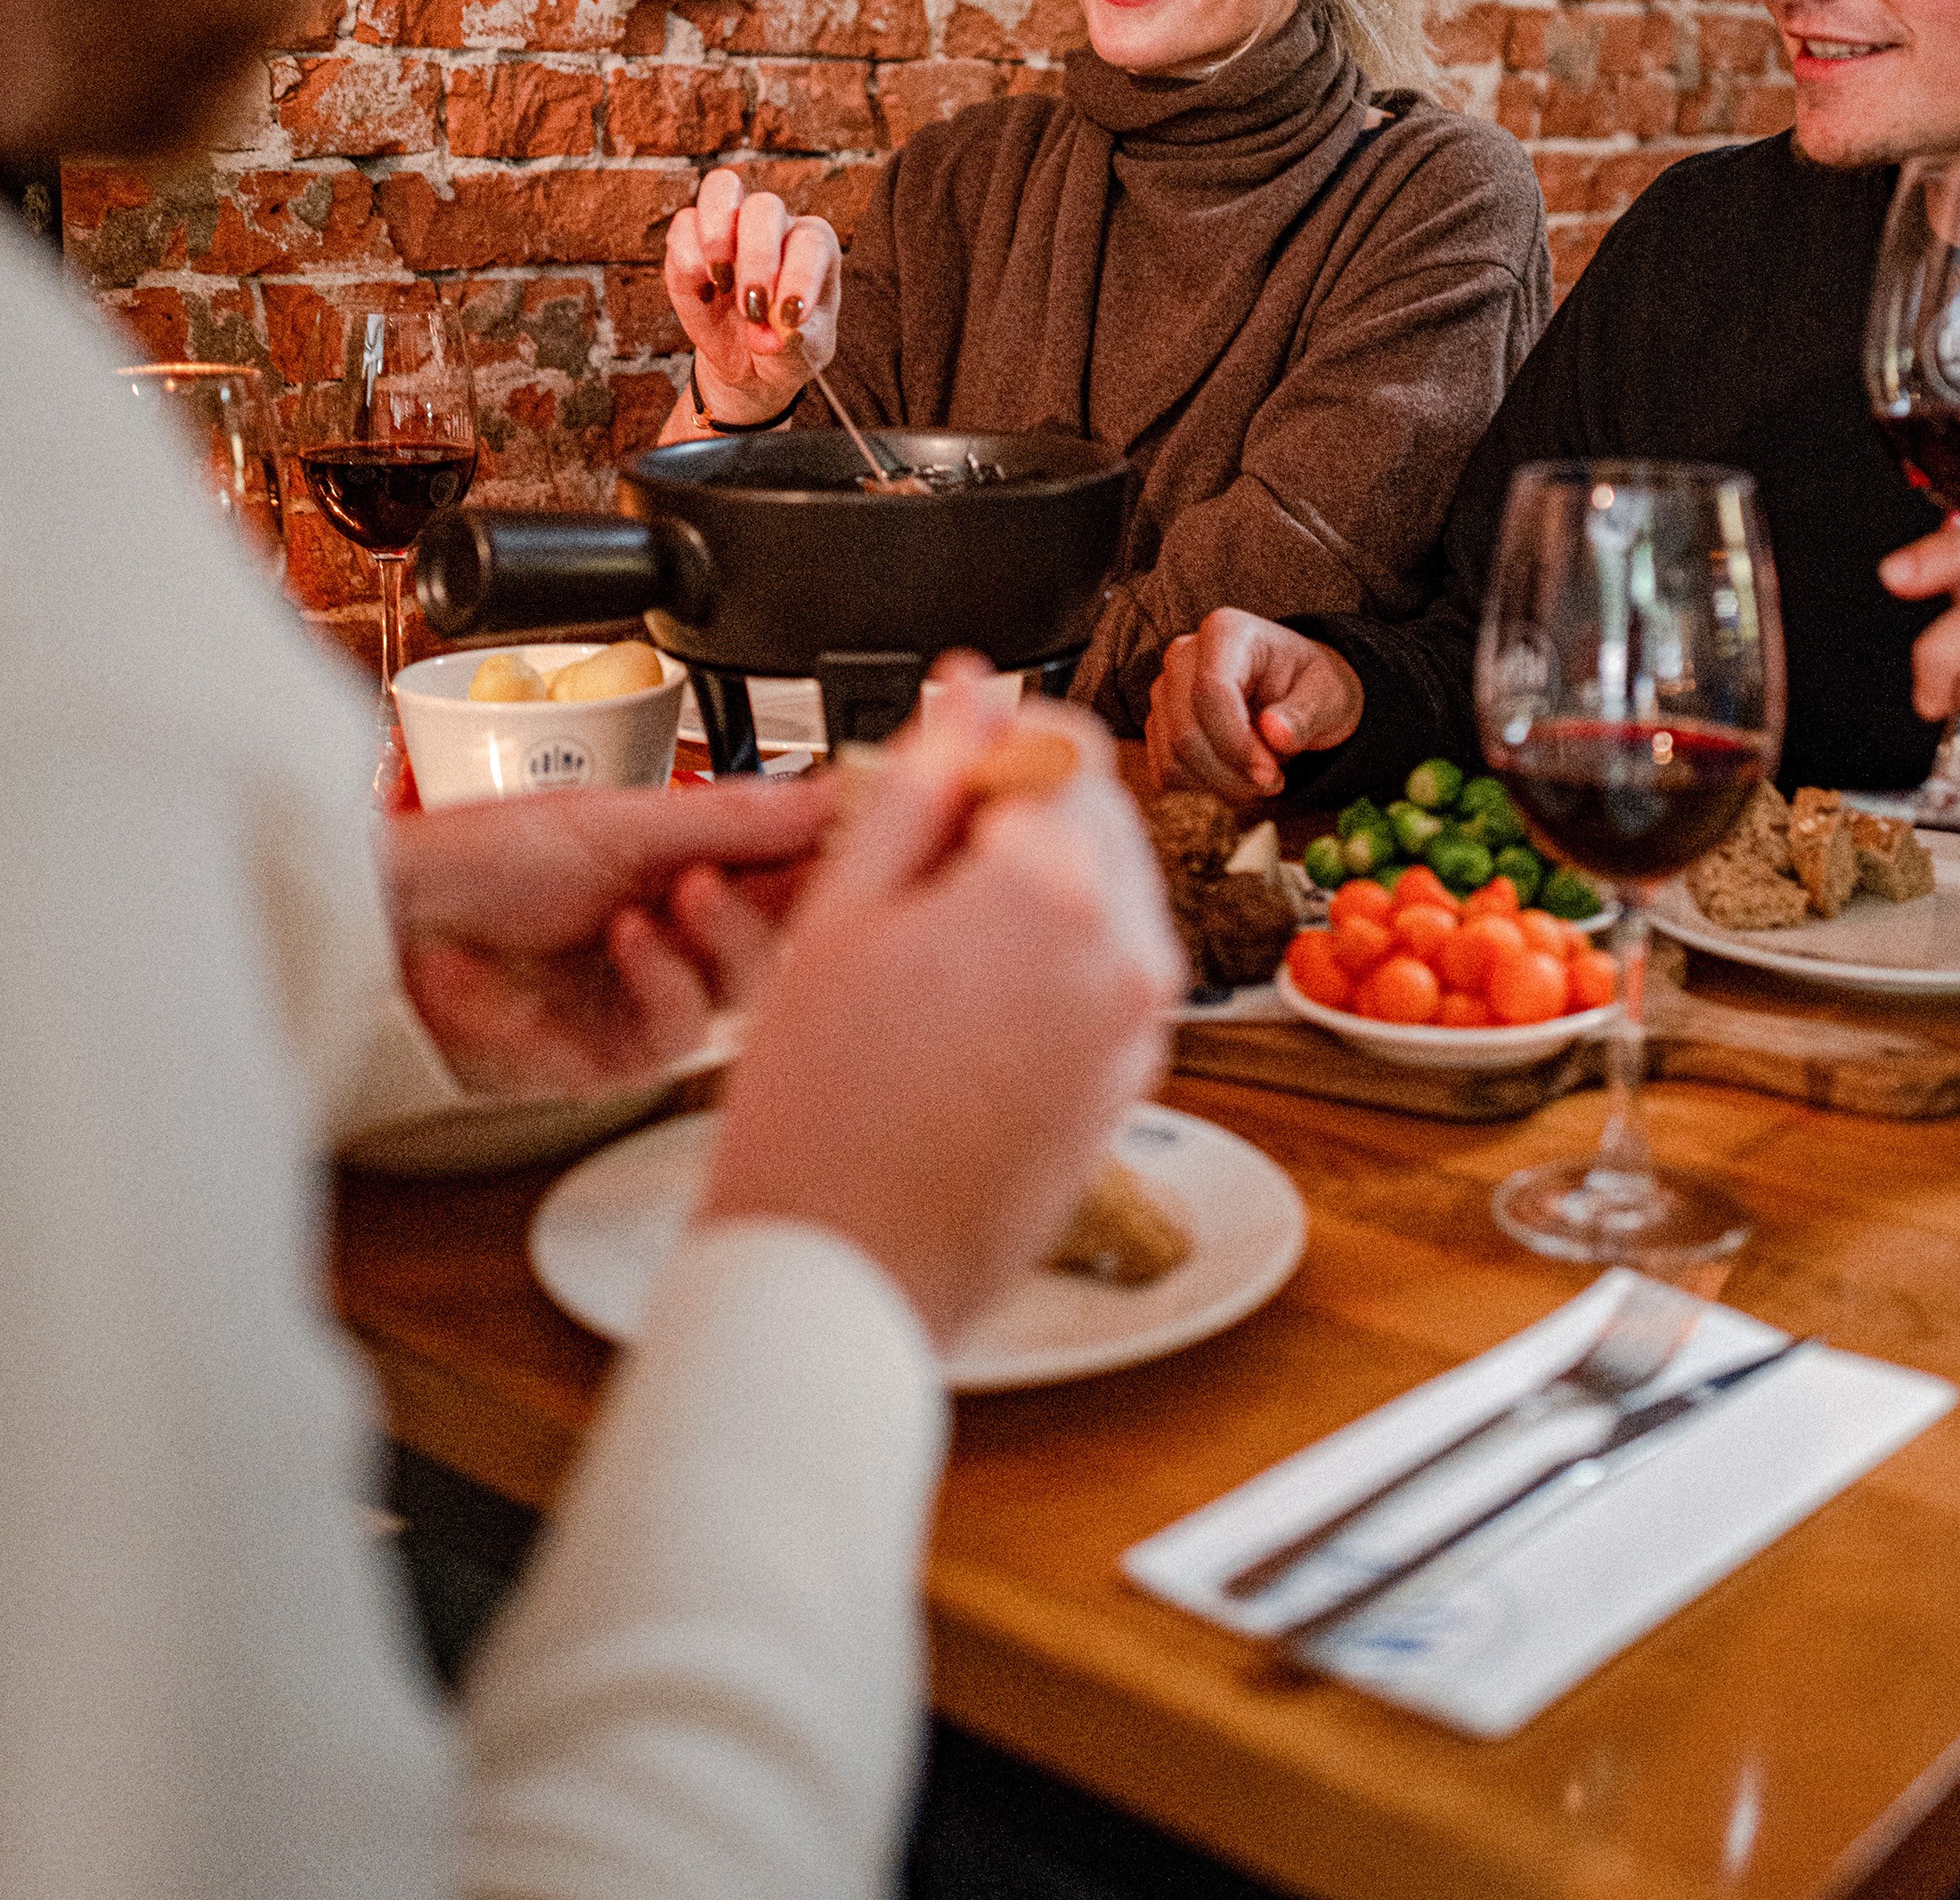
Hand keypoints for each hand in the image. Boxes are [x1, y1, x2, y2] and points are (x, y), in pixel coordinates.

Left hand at [386, 776, 831, 1093]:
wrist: (400, 914)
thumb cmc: (485, 857)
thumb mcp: (625, 819)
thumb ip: (735, 818)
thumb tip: (828, 796)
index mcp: (691, 867)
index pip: (794, 866)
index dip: (836, 853)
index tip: (872, 830)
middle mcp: (679, 934)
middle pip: (788, 936)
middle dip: (793, 900)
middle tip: (796, 866)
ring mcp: (649, 997)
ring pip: (744, 990)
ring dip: (726, 938)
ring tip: (690, 893)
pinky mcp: (614, 1057)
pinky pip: (678, 1035)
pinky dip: (665, 981)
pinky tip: (636, 941)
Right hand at [662, 165, 841, 430]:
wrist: (749, 364)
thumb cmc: (785, 351)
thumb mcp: (800, 358)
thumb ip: (793, 344)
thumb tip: (776, 335)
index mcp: (815, 247)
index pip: (811, 241)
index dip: (801, 275)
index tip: (790, 317)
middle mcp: (776, 225)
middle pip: (765, 207)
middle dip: (757, 258)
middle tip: (752, 307)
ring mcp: (731, 226)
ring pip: (721, 188)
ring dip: (716, 235)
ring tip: (720, 281)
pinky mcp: (691, 239)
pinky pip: (684, 224)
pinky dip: (687, 258)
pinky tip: (703, 294)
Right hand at [700, 680, 1183, 1348]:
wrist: (841, 1271)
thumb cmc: (819, 1111)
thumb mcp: (844, 909)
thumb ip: (921, 780)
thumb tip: (968, 688)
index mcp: (1057, 891)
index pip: (1063, 743)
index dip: (988, 750)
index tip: (927, 787)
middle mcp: (1126, 952)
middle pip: (1096, 812)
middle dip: (1017, 816)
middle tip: (909, 874)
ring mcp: (1140, 1025)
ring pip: (1108, 891)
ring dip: (1036, 887)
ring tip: (923, 952)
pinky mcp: (1134, 1081)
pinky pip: (1108, 973)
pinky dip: (1052, 962)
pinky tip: (959, 1012)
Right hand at [1145, 607, 1363, 805]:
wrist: (1296, 695)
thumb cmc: (1312, 689)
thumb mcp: (1328, 697)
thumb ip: (1304, 715)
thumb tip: (1276, 734)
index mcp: (1226, 632)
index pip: (1211, 690)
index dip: (1237, 742)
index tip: (1270, 775)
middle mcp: (1184, 655)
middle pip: (1186, 730)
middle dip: (1231, 772)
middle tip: (1273, 784)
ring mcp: (1164, 690)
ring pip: (1172, 757)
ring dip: (1219, 786)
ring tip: (1259, 780)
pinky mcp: (1158, 725)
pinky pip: (1165, 772)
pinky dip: (1201, 790)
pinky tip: (1235, 781)